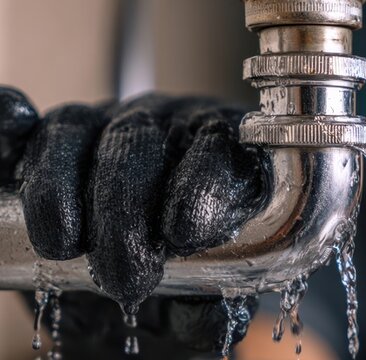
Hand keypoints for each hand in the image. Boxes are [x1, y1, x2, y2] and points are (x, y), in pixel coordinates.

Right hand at [1, 86, 267, 353]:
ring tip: (63, 246)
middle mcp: (160, 126)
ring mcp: (99, 124)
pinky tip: (15, 125)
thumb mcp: (192, 302)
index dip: (200, 184)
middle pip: (138, 140)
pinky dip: (7, 123)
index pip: (216, 145)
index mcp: (216, 153)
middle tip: (124, 276)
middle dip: (125, 211)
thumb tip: (211, 318)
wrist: (125, 291)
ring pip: (75, 129)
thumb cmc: (173, 286)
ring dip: (60, 187)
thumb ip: (205, 307)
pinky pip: (16, 122)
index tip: (184, 235)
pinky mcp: (44, 139)